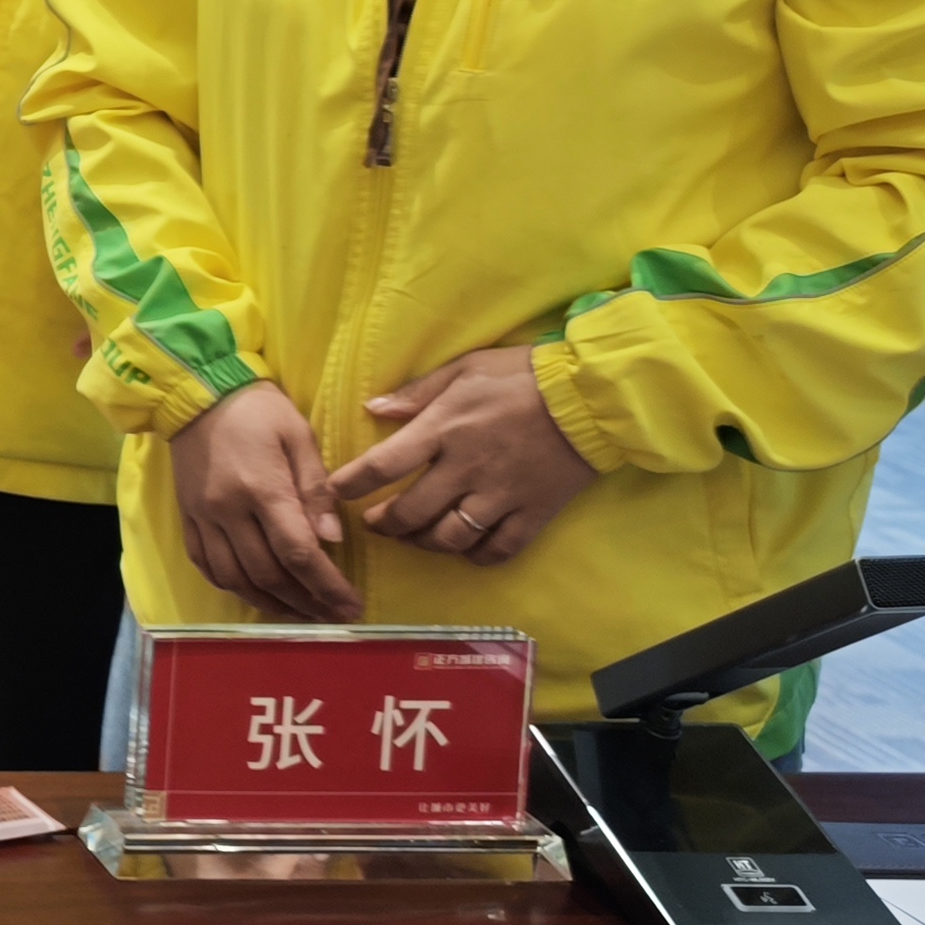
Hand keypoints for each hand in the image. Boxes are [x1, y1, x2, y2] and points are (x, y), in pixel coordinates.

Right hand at [169, 380, 359, 621]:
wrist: (197, 391)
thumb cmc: (257, 409)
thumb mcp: (298, 435)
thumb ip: (316, 488)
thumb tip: (333, 538)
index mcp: (262, 488)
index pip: (297, 552)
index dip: (326, 586)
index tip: (350, 606)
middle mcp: (229, 511)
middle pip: (268, 574)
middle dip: (306, 602)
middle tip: (333, 616)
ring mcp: (203, 517)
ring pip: (236, 579)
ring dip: (271, 603)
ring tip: (301, 613)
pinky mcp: (188, 517)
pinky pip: (206, 566)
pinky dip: (233, 587)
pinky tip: (256, 593)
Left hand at [331, 348, 599, 565]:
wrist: (591, 396)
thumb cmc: (522, 375)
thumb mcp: (464, 368)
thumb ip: (417, 392)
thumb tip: (374, 408)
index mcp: (444, 429)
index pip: (383, 465)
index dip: (351, 485)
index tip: (333, 494)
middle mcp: (466, 468)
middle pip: (411, 512)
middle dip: (384, 524)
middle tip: (375, 523)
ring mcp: (501, 495)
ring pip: (450, 537)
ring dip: (424, 543)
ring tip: (414, 537)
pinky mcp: (534, 512)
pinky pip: (498, 548)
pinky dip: (477, 556)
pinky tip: (466, 549)